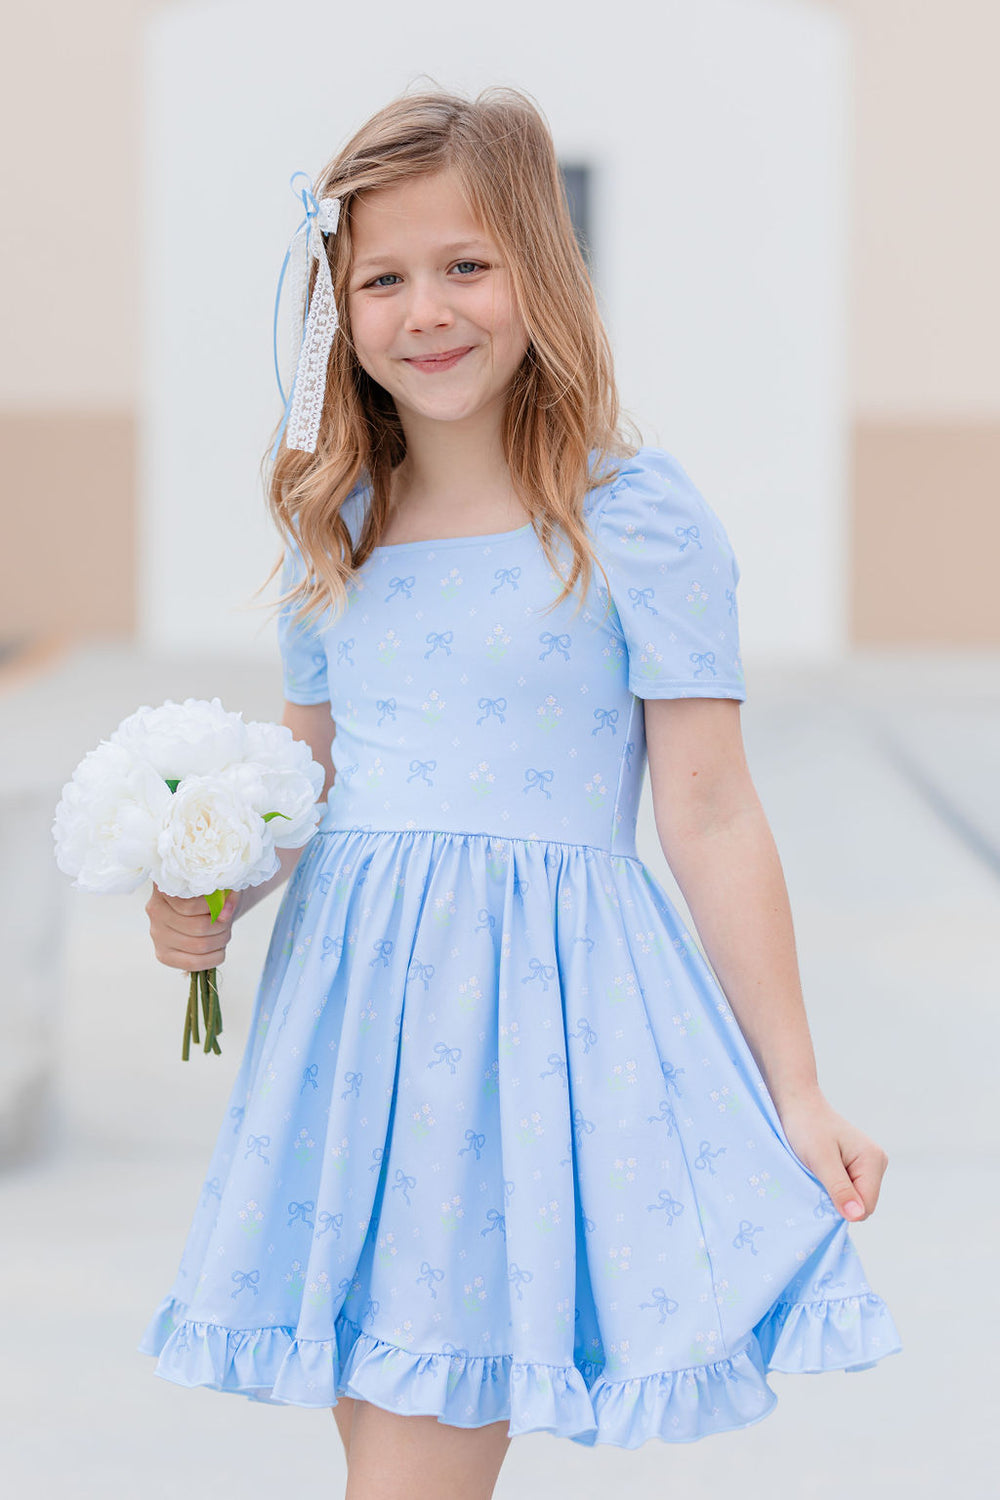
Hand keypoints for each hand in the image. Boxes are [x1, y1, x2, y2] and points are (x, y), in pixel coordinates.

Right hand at [145, 883, 241, 971]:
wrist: (204, 907)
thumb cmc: (212, 894)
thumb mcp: (222, 887)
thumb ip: (227, 895)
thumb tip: (224, 915)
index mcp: (166, 888)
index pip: (190, 906)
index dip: (215, 909)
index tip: (226, 907)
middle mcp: (155, 910)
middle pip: (197, 927)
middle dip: (221, 927)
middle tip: (227, 922)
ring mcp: (156, 934)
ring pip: (197, 945)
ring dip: (220, 941)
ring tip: (224, 934)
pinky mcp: (163, 954)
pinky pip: (192, 963)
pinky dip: (213, 958)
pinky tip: (218, 949)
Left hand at [774, 1088, 888, 1221]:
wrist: (798, 1105)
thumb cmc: (807, 1127)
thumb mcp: (820, 1160)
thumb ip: (840, 1188)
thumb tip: (857, 1216)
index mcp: (874, 1160)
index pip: (866, 1207)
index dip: (842, 1206)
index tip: (820, 1187)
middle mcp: (877, 1163)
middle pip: (861, 1204)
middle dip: (838, 1199)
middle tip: (817, 1177)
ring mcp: (868, 1164)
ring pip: (854, 1198)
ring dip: (834, 1192)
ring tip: (817, 1171)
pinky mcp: (857, 1166)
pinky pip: (848, 1189)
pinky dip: (832, 1186)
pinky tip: (821, 1170)